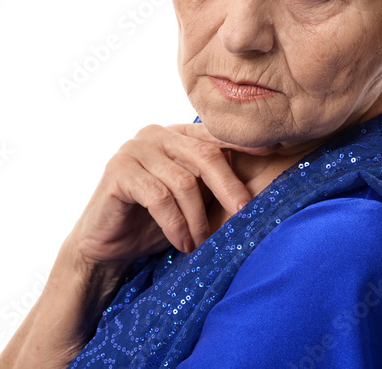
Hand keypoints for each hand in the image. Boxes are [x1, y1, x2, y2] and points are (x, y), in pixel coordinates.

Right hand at [65, 123, 253, 267]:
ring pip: (183, 180)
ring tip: (201, 243)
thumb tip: (264, 180)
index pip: (215, 135)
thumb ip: (215, 184)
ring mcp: (134, 149)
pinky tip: (181, 242)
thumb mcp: (193, 200)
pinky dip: (175, 223)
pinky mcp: (118, 171)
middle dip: (228, 187)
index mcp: (176, 135)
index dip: (244, 142)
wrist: (107, 247)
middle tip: (243, 213)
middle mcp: (155, 134)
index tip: (273, 153)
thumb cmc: (155, 223)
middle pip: (205, 155)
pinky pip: (158, 195)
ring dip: (197, 218)